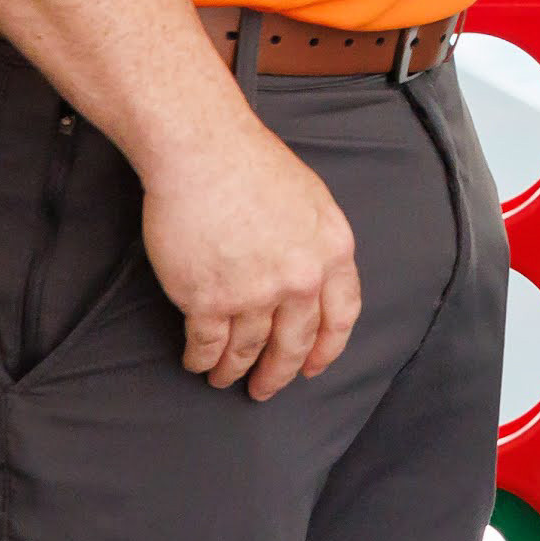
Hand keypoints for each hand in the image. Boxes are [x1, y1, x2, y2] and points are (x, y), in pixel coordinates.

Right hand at [146, 122, 359, 398]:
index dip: (327, 348)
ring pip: (248, 350)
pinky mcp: (209, 300)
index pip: (342, 315)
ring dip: (235, 370)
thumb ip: (315, 243)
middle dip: (279, 373)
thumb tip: (311, 277)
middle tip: (265, 389)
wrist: (204, 152)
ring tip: (225, 377)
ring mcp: (254, 293)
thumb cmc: (252, 164)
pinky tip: (198, 361)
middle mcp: (300, 279)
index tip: (313, 367)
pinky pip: (207, 345)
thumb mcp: (311, 200)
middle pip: (295, 343)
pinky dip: (201, 359)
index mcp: (332, 250)